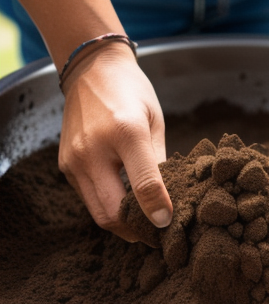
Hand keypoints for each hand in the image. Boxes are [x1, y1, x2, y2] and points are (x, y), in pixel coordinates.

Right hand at [58, 42, 172, 243]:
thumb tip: (166, 197)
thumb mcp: (154, 121)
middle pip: (113, 212)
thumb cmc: (132, 93)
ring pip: (98, 212)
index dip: (159, 212)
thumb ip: (158, 161)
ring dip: (121, 224)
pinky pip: (88, 198)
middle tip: (155, 233)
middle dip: (136, 231)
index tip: (168, 224)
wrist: (91, 70)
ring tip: (141, 223)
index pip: (144, 186)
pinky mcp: (65, 165)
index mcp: (125, 132)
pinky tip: (123, 203)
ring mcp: (74, 159)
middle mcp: (93, 150)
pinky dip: (107, 207)